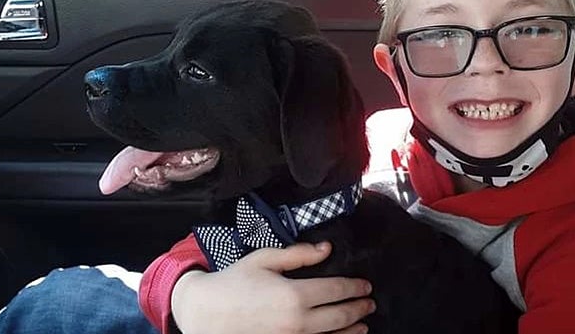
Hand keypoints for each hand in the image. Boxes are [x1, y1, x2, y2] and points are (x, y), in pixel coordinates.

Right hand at [171, 241, 374, 333]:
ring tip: (363, 326)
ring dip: (351, 331)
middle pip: (339, 316)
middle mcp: (296, 322)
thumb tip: (326, 249)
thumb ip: (299, 254)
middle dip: (358, 308)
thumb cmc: (233, 283)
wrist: (205, 313)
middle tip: (369, 303)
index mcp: (294, 294)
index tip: (365, 286)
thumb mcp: (265, 259)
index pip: (336, 290)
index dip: (355, 287)